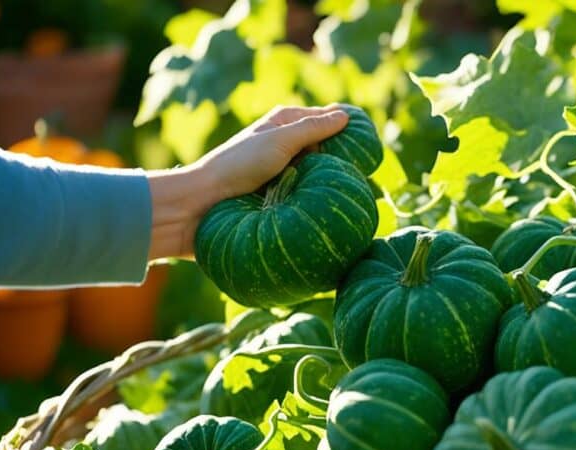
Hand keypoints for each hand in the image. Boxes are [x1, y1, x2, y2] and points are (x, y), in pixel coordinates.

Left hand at [147, 105, 349, 259]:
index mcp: (283, 123)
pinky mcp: (278, 196)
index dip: (348, 127)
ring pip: (317, 172)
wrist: (202, 204)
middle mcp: (283, 144)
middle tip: (369, 172)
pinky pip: (306, 193)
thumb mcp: (279, 140)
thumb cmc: (238, 166)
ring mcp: (282, 171)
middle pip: (325, 146)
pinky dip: (317, 196)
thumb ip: (312, 128)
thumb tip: (346, 117)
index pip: (326, 118)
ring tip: (355, 192)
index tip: (373, 143)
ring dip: (330, 180)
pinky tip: (332, 206)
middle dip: (343, 156)